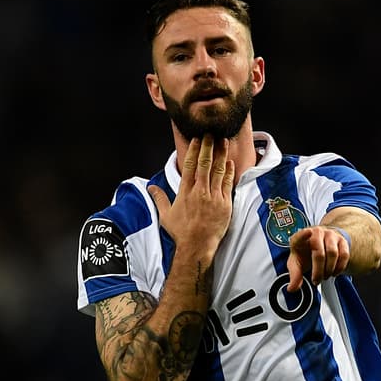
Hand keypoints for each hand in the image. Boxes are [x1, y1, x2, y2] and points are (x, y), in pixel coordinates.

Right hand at [148, 136, 234, 257]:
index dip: (193, 150)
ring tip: (223, 141)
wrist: (196, 246)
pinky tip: (229, 162)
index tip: (196, 139)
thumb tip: (151, 187)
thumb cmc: (180, 232)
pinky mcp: (225, 204)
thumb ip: (159, 198)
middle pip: (204, 163)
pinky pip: (228, 184)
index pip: (188, 165)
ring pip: (218, 171)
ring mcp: (213, 197)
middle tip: (211, 133)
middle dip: (208, 146)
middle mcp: (199, 192)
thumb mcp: (165, 215)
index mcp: (185, 192)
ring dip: (221, 154)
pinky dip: (229, 171)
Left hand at [287, 225, 350, 287]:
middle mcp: (316, 233)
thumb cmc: (306, 253)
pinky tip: (334, 272)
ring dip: (329, 269)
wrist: (322, 245)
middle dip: (319, 271)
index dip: (303, 234)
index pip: (301, 234)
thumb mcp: (297, 264)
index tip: (307, 233)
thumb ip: (294, 276)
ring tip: (325, 276)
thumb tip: (292, 288)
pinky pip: (344, 254)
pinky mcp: (342, 240)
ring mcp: (330, 235)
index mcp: (301, 238)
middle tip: (317, 280)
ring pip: (333, 253)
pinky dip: (340, 267)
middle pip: (319, 252)